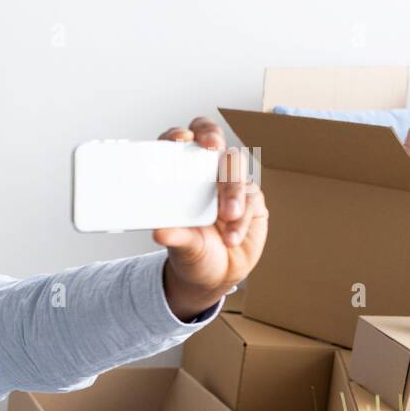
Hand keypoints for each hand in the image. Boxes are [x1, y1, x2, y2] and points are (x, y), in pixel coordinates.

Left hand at [152, 117, 268, 319]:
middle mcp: (205, 175)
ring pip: (236, 168)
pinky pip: (252, 197)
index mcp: (179, 179)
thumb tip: (159, 232)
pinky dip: (243, 217)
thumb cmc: (193, 252)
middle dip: (212, 137)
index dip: (178, 134)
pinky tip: (232, 237)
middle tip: (213, 149)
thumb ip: (175, 237)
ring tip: (227, 217)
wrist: (217, 275)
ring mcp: (231, 184)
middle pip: (212, 139)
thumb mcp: (181, 247)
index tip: (179, 139)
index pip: (178, 145)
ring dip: (232, 190)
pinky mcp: (252, 199)